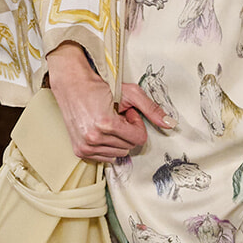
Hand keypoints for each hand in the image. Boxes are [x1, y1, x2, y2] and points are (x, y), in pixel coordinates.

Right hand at [46, 42, 175, 161]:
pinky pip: (105, 158)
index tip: (127, 113)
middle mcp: (93, 139)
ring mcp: (85, 147)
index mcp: (105, 125)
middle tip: (117, 116)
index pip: (138, 139)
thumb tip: (170, 124)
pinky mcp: (79, 151)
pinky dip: (107, 146)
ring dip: (118, 140)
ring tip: (108, 122)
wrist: (71, 84)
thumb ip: (151, 109)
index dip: (136, 125)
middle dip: (127, 132)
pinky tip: (101, 130)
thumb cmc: (99, 86)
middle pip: (129, 148)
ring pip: (118, 154)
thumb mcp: (130, 93)